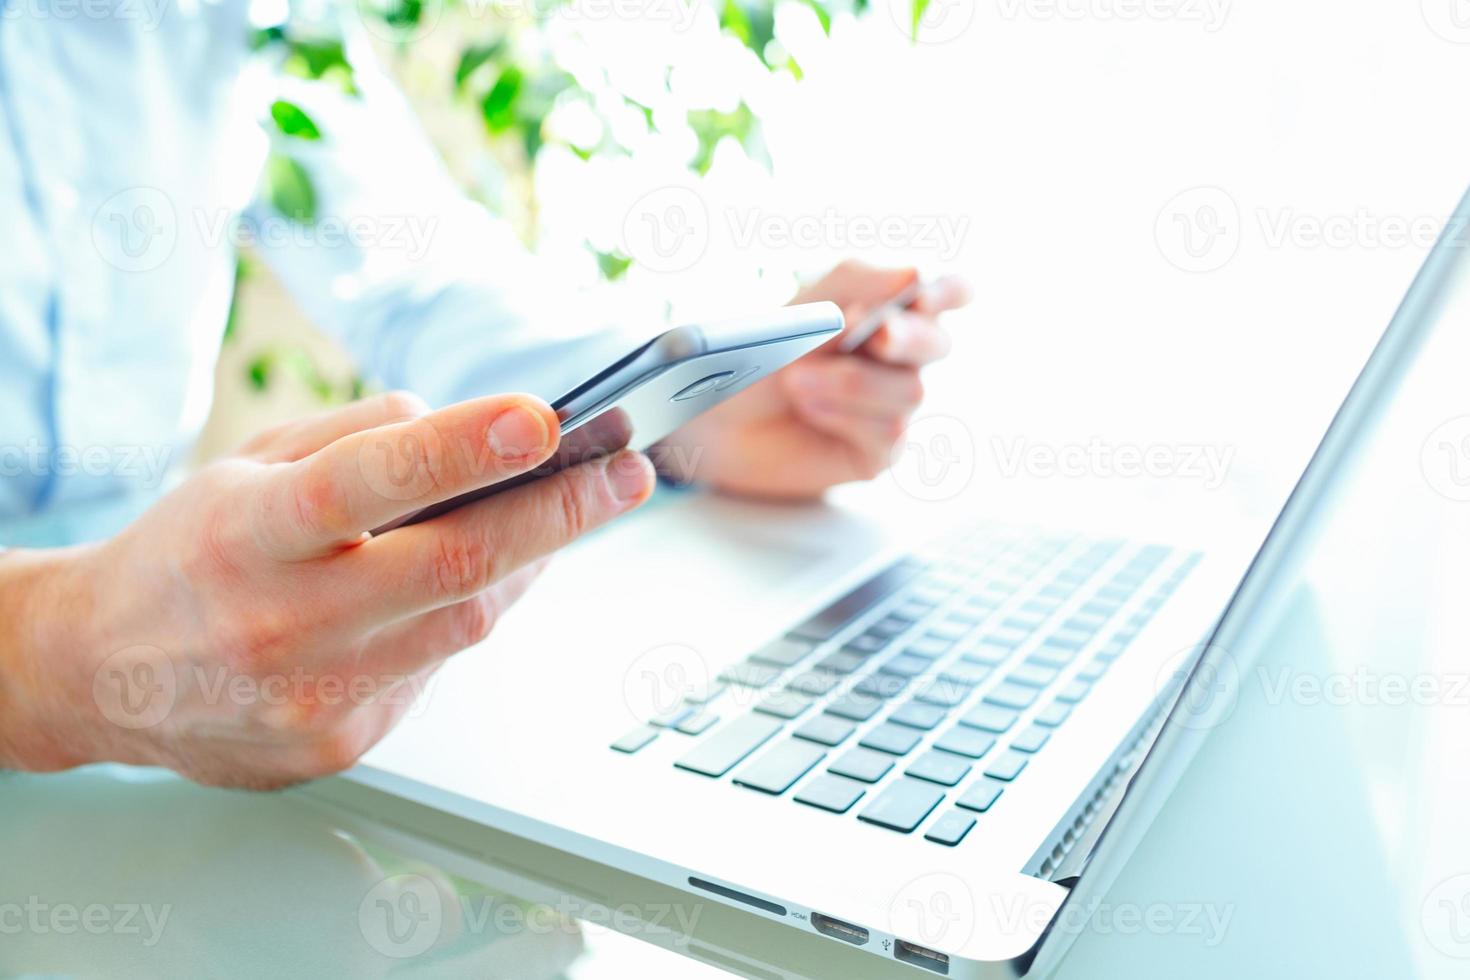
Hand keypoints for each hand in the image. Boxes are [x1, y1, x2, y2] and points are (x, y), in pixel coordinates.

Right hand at [0, 391, 654, 787]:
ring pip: (464, 623)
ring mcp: (312, 695)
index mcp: (246, 532)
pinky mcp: (339, 742)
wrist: (98, 674)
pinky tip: (487, 576)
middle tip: (627, 471)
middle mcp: (279, 620)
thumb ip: (355, 436)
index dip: (461, 449)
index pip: (366, 484)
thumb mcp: (246, 465)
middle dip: (558, 514)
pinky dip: (470, 612)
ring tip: (577, 504)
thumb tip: (464, 425)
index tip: (541, 416)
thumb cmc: (186, 553)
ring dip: (532, 561)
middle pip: (451, 568)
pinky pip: (437, 667)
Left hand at [654, 260, 970, 497]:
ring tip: (796, 379)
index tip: (926, 295)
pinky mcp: (879, 451)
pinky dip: (844, 414)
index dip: (950, 291)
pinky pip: (889, 431)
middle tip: (876, 334)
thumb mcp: (802, 309)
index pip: (948, 293)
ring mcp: (893, 406)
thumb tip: (914, 274)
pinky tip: (810, 408)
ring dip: (851, 381)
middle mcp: (901, 359)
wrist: (716, 416)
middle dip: (907, 336)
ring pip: (910, 390)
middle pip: (938, 343)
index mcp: (890, 312)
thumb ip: (854, 283)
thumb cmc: (760, 355)